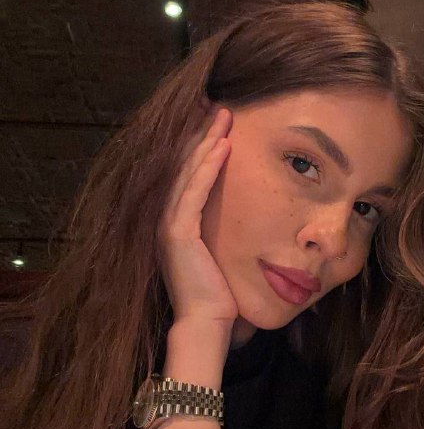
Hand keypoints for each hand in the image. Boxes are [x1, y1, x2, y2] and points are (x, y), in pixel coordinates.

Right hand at [158, 98, 238, 324]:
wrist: (206, 323)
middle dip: (201, 133)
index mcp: (176, 223)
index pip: (187, 175)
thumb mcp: (221, 253)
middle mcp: (167, 219)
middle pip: (184, 165)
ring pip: (187, 172)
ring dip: (206, 141)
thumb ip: (225, 231)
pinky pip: (194, 191)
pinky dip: (207, 167)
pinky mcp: (177, 232)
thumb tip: (251, 217)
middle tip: (218, 105)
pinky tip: (222, 145)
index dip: (200, 145)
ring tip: (223, 115)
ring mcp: (169, 224)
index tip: (216, 121)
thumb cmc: (219, 294)